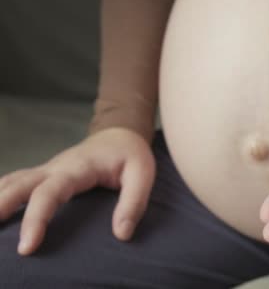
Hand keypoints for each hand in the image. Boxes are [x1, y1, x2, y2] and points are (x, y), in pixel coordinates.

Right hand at [0, 128, 155, 254]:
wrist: (120, 133)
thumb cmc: (131, 155)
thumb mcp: (143, 174)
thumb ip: (134, 202)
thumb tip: (122, 234)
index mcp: (78, 168)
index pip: (50, 193)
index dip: (36, 218)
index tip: (27, 246)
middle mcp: (56, 167)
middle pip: (20, 184)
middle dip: (1, 205)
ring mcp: (47, 170)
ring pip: (12, 181)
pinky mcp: (44, 175)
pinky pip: (16, 182)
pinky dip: (1, 192)